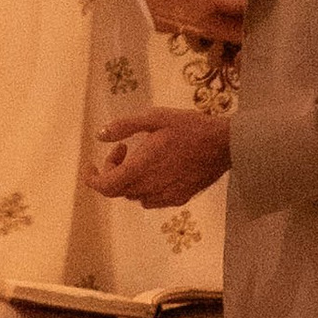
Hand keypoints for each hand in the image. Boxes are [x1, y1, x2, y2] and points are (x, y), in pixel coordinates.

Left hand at [89, 106, 229, 206]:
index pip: (106, 187)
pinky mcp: (179, 199)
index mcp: (141, 169)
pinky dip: (145, 187)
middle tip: (123, 149)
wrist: (226, 145)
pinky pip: (152, 199)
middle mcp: (151, 187)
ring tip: (142, 156)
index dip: (93, 178)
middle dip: (113, 170)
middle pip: (118, 190)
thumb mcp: (155, 118)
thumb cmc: (190, 127)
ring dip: (129, 178)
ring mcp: (166, 196)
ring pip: (134, 195)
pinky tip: (157, 169)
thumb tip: (100, 135)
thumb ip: (124, 126)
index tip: (92, 163)